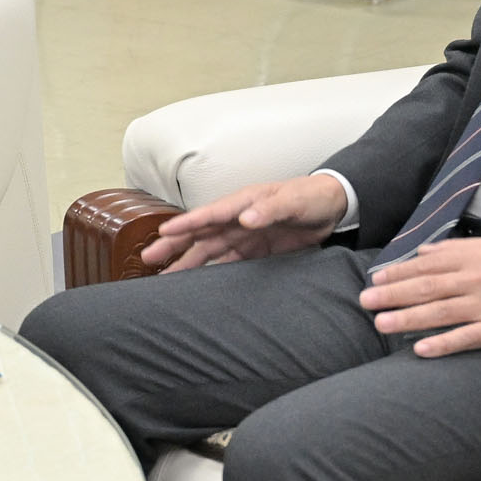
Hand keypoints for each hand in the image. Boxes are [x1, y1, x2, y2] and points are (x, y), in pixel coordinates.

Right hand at [140, 174, 348, 272]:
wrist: (332, 208)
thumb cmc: (310, 197)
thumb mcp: (293, 200)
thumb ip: (270, 209)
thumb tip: (245, 219)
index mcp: (242, 202)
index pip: (209, 214)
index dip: (186, 223)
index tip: (164, 231)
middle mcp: (237, 219)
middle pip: (200, 234)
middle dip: (174, 244)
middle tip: (148, 258)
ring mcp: (243, 236)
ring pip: (208, 251)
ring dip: (186, 262)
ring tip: (163, 278)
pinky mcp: (254, 251)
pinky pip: (227, 263)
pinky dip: (210, 273)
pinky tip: (196, 284)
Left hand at [359, 238, 480, 356]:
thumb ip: (454, 251)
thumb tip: (422, 253)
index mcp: (469, 260)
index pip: (426, 267)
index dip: (398, 274)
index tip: (375, 281)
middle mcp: (473, 282)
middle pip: (426, 289)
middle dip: (393, 296)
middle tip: (366, 303)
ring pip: (440, 313)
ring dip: (408, 318)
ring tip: (382, 324)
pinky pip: (466, 338)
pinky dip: (443, 343)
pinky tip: (421, 349)